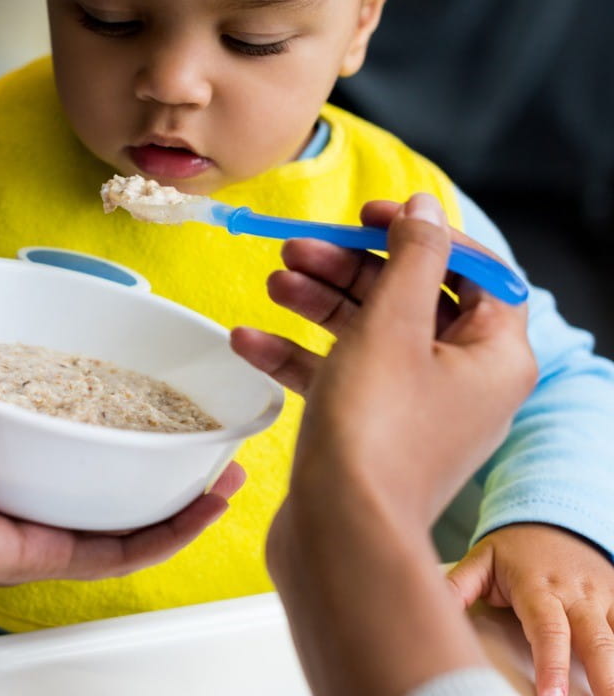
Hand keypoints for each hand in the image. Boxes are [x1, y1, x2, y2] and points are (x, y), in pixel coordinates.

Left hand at [0, 334, 245, 597]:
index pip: (60, 430)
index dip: (111, 410)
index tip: (150, 385)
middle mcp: (12, 488)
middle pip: (104, 477)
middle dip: (163, 457)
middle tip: (206, 430)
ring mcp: (27, 524)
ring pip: (125, 518)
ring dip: (184, 495)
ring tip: (227, 467)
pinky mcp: (31, 552)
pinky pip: (111, 549)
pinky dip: (167, 531)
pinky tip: (206, 504)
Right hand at [233, 195, 536, 523]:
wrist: (339, 536)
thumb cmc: (375, 431)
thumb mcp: (393, 324)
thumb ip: (411, 256)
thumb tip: (424, 207)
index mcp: (493, 354)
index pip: (473, 270)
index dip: (420, 233)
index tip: (370, 214)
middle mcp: (461, 381)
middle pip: (409, 297)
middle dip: (350, 268)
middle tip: (299, 250)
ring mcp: (412, 409)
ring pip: (367, 335)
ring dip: (318, 303)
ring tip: (274, 282)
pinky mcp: (368, 431)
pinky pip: (338, 378)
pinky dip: (298, 356)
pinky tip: (249, 341)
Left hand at [449, 523, 613, 695]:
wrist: (554, 518)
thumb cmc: (513, 548)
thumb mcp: (482, 559)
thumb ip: (458, 585)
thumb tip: (434, 608)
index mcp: (539, 587)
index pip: (547, 629)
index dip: (550, 664)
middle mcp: (577, 595)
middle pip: (597, 642)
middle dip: (605, 678)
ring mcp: (604, 598)